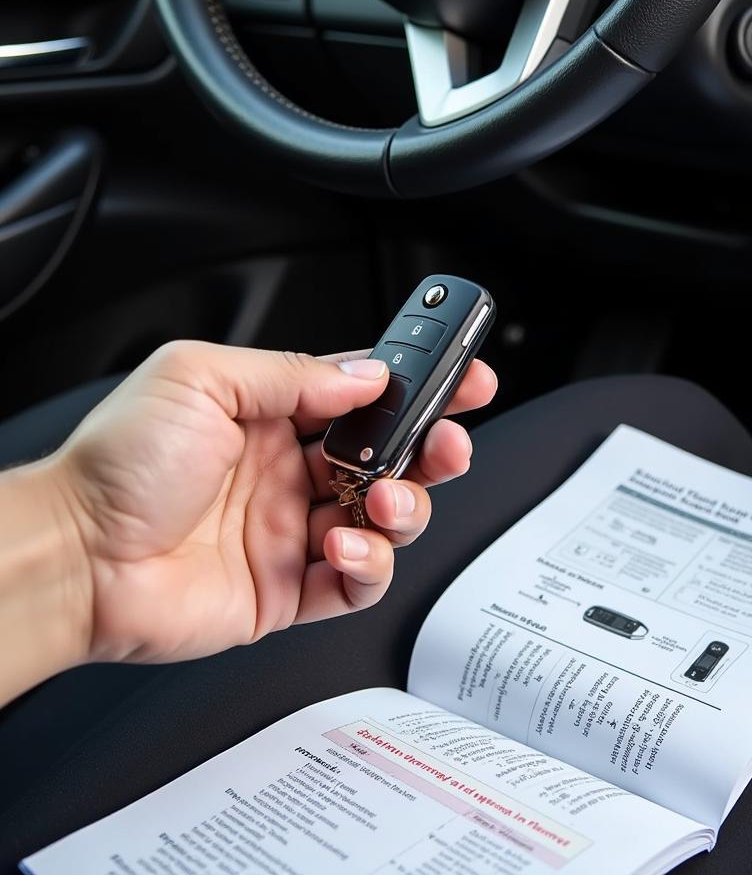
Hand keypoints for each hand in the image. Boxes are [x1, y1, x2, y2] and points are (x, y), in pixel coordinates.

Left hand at [21, 342, 495, 675]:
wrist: (73, 557)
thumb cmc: (117, 464)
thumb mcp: (202, 378)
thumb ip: (293, 374)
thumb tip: (365, 375)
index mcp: (272, 417)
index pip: (366, 397)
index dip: (421, 390)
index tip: (465, 380)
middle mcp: (289, 474)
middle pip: (392, 460)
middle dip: (433, 450)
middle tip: (446, 445)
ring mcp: (292, 532)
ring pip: (387, 520)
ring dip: (406, 508)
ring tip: (384, 500)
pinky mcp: (289, 589)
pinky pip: (358, 581)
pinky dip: (371, 566)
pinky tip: (347, 547)